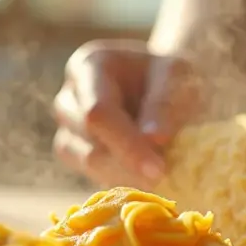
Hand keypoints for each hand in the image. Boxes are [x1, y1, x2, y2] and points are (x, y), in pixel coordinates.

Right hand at [52, 40, 200, 187]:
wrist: (166, 87)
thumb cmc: (171, 76)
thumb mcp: (178, 76)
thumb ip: (165, 103)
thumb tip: (154, 139)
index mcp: (89, 65)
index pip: (98, 112)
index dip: (127, 144)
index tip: (158, 170)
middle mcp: (69, 97)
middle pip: (90, 143)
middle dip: (130, 166)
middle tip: (168, 177)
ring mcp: (67, 127)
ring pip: (89, 164)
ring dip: (128, 175)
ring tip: (163, 171)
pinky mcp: (74, 153)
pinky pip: (94, 175)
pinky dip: (124, 180)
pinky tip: (148, 173)